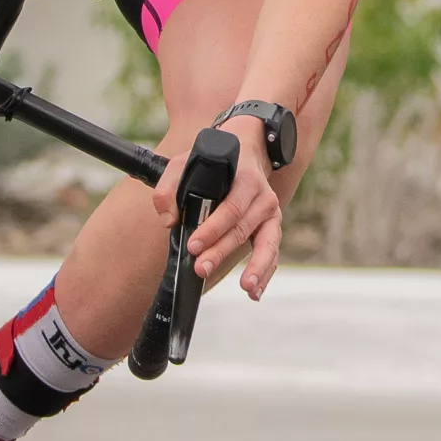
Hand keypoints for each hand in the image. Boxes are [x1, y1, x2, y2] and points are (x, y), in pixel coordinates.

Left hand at [152, 116, 281, 301]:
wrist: (246, 149)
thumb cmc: (213, 160)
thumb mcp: (185, 162)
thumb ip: (169, 187)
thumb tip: (168, 219)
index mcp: (245, 178)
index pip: (231, 207)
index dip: (212, 228)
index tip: (193, 244)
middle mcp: (262, 196)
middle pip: (242, 228)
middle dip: (221, 251)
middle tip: (201, 268)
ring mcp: (270, 212)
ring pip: (265, 243)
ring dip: (255, 267)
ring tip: (246, 288)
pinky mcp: (272, 227)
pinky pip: (272, 252)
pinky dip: (266, 272)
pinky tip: (254, 291)